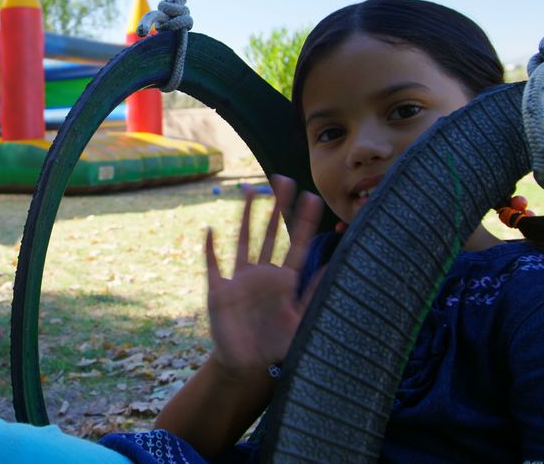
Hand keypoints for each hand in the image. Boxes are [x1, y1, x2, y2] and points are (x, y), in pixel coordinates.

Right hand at [205, 175, 323, 373]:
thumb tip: (332, 267)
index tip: (312, 198)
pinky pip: (214, 265)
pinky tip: (211, 230)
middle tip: (284, 180)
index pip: (296, 245)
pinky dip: (211, 249)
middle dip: (277, 208)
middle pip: (270, 234)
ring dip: (246, 217)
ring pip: (243, 241)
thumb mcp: (299, 322)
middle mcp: (262, 274)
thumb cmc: (274, 345)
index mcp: (284, 281)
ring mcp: (240, 279)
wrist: (244, 364)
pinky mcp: (219, 291)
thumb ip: (313, 294)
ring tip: (251, 192)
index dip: (303, 222)